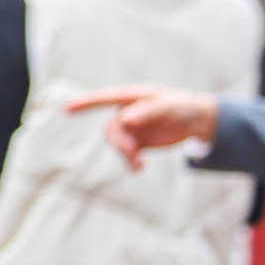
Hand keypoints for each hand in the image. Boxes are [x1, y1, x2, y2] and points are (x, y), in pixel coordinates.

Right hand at [67, 86, 219, 169]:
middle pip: (111, 128)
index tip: (67, 109)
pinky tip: (140, 167)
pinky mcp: (138, 141)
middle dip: (119, 142)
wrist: (197, 121)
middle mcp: (128, 111)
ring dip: (126, 154)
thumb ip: (146, 112)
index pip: (104, 98)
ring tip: (140, 164)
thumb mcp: (168, 107)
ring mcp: (132, 127)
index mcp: (133, 97)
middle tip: (132, 153)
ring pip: (117, 143)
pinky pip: (127, 153)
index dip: (85, 103)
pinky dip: (131, 162)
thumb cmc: (183, 107)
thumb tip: (124, 120)